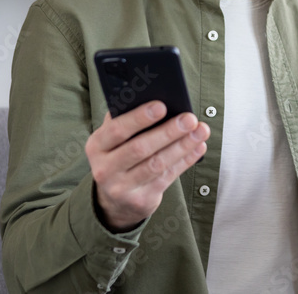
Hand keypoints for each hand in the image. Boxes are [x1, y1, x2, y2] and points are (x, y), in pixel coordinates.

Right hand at [85, 101, 209, 231]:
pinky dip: (186, 160)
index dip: (139, 118)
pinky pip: (167, 177)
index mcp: (97, 146)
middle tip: (189, 118)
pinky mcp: (141, 200)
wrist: (114, 201)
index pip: (117, 130)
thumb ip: (125, 119)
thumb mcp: (113, 140)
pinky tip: (198, 147)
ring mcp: (122, 187)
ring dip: (182, 146)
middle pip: (140, 148)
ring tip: (200, 131)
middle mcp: (105, 168)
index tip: (161, 106)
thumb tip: (150, 95)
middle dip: (168, 132)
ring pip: (157, 164)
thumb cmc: (119, 156)